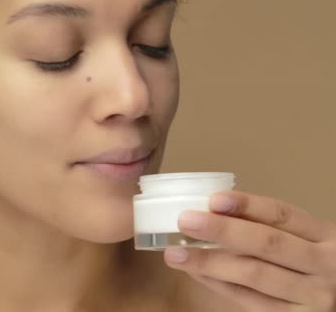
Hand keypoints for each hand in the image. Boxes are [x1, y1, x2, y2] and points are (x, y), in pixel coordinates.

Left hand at [163, 190, 335, 311]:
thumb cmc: (317, 267)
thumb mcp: (309, 242)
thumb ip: (273, 229)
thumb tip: (214, 211)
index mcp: (327, 236)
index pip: (283, 214)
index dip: (247, 205)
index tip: (213, 199)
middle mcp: (325, 265)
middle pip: (268, 243)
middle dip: (223, 231)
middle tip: (186, 221)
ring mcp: (314, 297)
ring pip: (255, 274)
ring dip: (210, 262)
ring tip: (176, 253)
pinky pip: (250, 300)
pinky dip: (219, 285)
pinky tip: (196, 272)